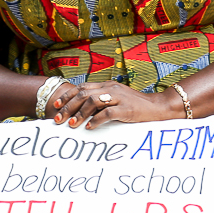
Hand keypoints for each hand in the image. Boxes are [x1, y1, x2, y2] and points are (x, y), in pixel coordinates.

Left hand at [52, 81, 183, 129]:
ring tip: (72, 125)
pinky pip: (108, 113)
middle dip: (68, 107)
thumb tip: (80, 112)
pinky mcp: (127, 109)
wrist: (158, 107)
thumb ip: (101, 101)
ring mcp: (119, 97)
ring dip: (80, 114)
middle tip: (59, 119)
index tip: (55, 105)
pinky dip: (96, 120)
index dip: (67, 96)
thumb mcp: (116, 99)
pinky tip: (90, 128)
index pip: (82, 87)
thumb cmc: (135, 106)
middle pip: (84, 94)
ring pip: (93, 101)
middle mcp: (111, 88)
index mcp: (107, 85)